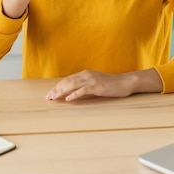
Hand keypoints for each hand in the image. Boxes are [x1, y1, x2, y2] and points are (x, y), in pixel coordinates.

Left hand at [45, 69, 162, 101]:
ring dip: (61, 92)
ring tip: (54, 98)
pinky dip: (74, 94)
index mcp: (85, 73)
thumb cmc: (111, 84)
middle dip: (56, 90)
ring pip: (72, 85)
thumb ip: (85, 86)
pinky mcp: (97, 86)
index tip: (50, 94)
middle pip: (67, 82)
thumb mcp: (96, 83)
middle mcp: (86, 75)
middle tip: (48, 97)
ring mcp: (92, 80)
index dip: (58, 86)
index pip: (67, 80)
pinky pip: (83, 90)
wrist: (126, 82)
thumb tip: (73, 92)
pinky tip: (68, 99)